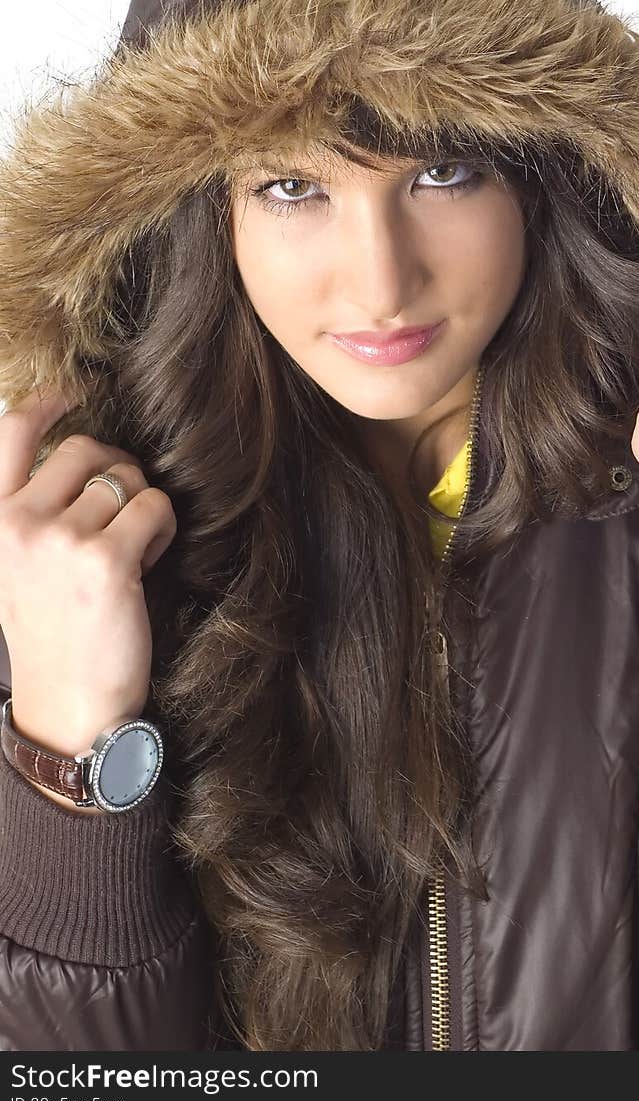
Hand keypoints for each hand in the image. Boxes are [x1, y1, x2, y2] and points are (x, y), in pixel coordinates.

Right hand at [0, 385, 177, 754]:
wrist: (69, 708)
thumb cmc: (55, 635)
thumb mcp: (19, 567)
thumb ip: (32, 512)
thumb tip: (82, 456)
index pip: (9, 434)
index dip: (46, 403)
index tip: (75, 393)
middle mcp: (17, 523)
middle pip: (85, 448)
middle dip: (117, 471)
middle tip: (124, 513)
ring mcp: (59, 540)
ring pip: (126, 479)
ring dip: (143, 508)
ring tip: (134, 551)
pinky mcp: (106, 560)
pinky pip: (154, 507)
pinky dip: (162, 529)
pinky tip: (149, 561)